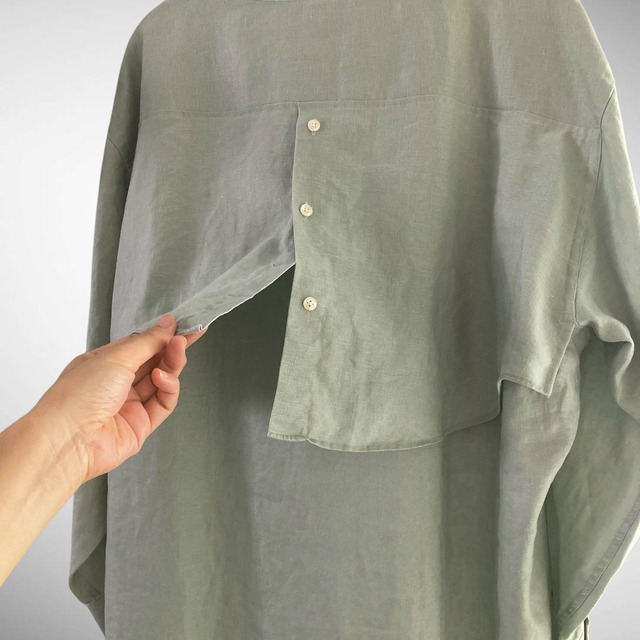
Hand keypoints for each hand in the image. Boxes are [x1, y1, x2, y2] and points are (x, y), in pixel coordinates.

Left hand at [30, 313, 207, 484]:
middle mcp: (116, 384)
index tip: (184, 325)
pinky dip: (168, 387)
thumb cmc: (78, 396)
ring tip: (178, 349)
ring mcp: (129, 405)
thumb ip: (147, 341)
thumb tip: (167, 324)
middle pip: (154, 362)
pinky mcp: (141, 425)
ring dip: (172, 364)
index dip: (162, 335)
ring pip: (162, 380)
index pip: (140, 345)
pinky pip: (164, 402)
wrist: (68, 440)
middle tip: (188, 336)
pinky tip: (163, 377)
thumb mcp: (116, 357)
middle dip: (171, 348)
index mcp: (104, 363)